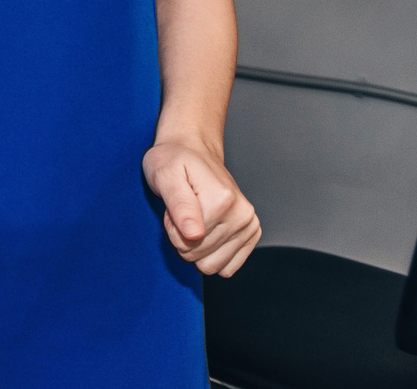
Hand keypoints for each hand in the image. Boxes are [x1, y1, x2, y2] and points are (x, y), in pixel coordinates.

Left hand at [143, 137, 260, 274]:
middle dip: (182, 238)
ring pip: (212, 266)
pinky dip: (211, 253)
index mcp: (222, 200)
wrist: (192, 149)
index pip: (186, 242)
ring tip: (192, 220)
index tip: (172, 207)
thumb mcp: (164, 174)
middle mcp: (242, 214)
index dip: (171, 228)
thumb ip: (179, 205)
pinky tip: (206, 230)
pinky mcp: (251, 233)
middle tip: (181, 212)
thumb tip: (195, 234)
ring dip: (195, 247)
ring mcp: (249, 225)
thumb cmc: (174, 160)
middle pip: (200, 257)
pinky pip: (228, 267)